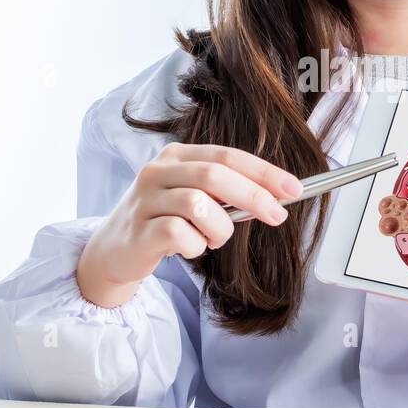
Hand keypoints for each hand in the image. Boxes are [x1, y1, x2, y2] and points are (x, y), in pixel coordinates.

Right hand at [78, 142, 303, 306]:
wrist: (113, 252)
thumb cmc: (163, 221)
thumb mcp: (193, 198)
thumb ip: (226, 193)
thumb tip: (276, 196)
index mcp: (176, 156)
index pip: (227, 155)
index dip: (264, 172)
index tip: (294, 189)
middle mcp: (158, 171)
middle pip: (215, 174)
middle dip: (254, 195)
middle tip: (277, 216)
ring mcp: (145, 199)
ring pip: (200, 205)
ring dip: (219, 229)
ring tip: (212, 239)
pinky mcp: (139, 230)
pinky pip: (181, 235)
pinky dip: (196, 246)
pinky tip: (189, 249)